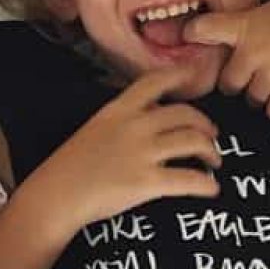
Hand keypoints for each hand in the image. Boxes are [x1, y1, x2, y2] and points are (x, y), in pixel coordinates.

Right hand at [41, 64, 221, 236]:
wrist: (56, 195)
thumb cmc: (69, 166)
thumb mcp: (94, 128)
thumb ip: (123, 119)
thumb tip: (153, 116)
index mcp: (117, 110)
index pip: (155, 82)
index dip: (180, 75)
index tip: (195, 74)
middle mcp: (134, 126)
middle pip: (186, 114)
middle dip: (206, 125)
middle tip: (211, 137)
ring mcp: (141, 153)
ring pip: (194, 142)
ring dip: (211, 152)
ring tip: (213, 162)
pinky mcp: (147, 182)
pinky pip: (190, 179)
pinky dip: (207, 184)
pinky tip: (211, 189)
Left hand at [185, 0, 269, 118]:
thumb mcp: (268, 9)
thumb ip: (246, 29)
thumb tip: (227, 47)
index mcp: (243, 25)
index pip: (201, 30)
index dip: (193, 37)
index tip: (190, 40)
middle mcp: (253, 50)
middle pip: (227, 84)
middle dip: (237, 85)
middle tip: (250, 80)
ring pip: (253, 100)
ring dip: (261, 97)